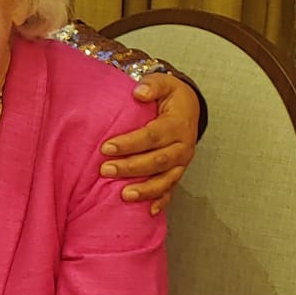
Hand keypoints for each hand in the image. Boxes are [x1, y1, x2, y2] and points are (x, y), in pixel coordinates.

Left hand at [98, 71, 199, 213]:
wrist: (191, 108)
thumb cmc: (172, 96)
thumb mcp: (165, 83)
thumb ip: (152, 84)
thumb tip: (138, 92)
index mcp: (177, 125)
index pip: (151, 136)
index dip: (129, 143)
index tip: (106, 147)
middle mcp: (182, 147)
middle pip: (157, 161)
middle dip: (130, 167)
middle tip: (105, 170)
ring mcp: (182, 163)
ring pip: (165, 180)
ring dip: (145, 189)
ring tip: (123, 195)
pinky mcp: (178, 172)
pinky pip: (171, 190)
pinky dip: (161, 202)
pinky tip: (148, 211)